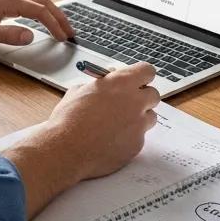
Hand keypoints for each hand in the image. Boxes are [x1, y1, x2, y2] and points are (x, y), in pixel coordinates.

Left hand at [0, 0, 73, 46]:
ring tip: (62, 27)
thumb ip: (8, 35)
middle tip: (71, 32)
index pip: (39, 11)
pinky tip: (45, 20)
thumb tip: (30, 36)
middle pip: (44, 2)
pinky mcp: (5, 0)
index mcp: (8, 0)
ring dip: (53, 13)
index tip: (63, 37)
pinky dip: (43, 12)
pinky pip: (31, 3)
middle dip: (60, 17)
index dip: (54, 24)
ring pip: (38, 1)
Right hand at [3, 63, 159, 216]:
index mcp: (121, 83)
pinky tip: (112, 141)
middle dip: (143, 98)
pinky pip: (139, 138)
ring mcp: (138, 124)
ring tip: (118, 125)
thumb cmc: (68, 119)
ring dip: (139, 119)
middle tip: (129, 104)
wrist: (66, 149)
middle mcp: (135, 101)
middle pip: (153, 94)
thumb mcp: (79, 91)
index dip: (142, 76)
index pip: (147, 71)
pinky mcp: (137, 145)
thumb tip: (107, 82)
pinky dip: (129, 138)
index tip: (137, 81)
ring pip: (150, 117)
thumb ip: (99, 85)